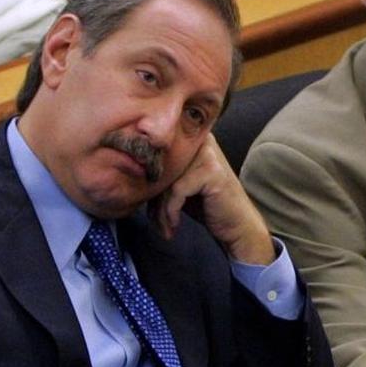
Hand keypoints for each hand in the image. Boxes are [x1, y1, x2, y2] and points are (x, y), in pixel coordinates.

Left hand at [153, 134, 273, 264]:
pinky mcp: (210, 171)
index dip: (148, 184)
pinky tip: (174, 225)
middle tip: (156, 223)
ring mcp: (208, 154)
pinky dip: (171, 212)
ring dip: (161, 210)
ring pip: (166, 181)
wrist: (238, 226)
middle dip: (154, 200)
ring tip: (165, 227)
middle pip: (160, 169)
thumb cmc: (208, 206)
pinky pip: (176, 191)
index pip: (157, 157)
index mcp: (193, 140)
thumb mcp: (181, 186)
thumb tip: (127, 175)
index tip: (148, 209)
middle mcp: (202, 141)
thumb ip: (162, 175)